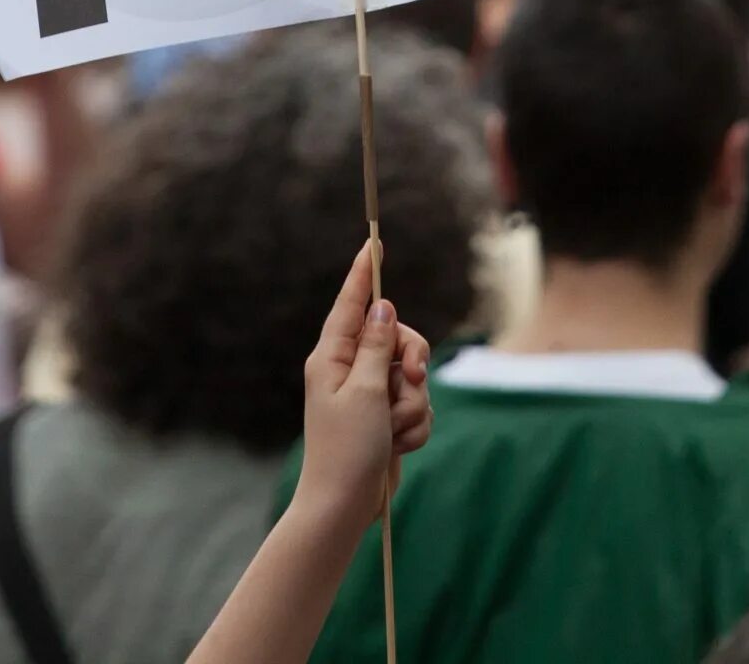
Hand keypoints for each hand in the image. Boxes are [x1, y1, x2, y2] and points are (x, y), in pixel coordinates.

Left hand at [290, 245, 431, 547]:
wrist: (345, 507)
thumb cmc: (346, 450)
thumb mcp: (364, 392)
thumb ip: (378, 347)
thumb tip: (383, 307)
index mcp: (332, 358)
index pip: (352, 305)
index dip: (364, 274)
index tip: (371, 242)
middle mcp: (350, 371)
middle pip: (396, 338)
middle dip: (412, 360)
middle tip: (412, 378)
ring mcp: (369, 396)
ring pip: (412, 376)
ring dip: (412, 404)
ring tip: (393, 430)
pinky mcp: (386, 419)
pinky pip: (416, 406)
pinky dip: (414, 425)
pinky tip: (398, 445)